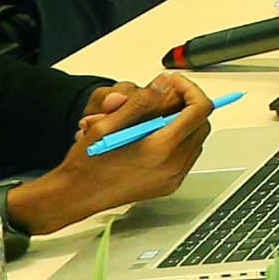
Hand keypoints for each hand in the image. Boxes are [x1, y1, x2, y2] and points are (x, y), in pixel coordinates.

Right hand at [9, 73, 215, 233]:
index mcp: (160, 148)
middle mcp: (172, 165)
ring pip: (197, 140)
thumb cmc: (87, 163)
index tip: (174, 83)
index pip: (199, 110)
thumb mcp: (108, 125)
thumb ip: (140, 102)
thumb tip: (164, 83)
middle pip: (202, 124)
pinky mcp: (169, 185)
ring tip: (155, 117)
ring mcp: (173, 178)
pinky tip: (153, 136)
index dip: (190, 90)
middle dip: (189, 106)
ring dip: (184, 123)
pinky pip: (187, 156)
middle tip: (166, 97)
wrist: (76, 196)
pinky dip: (178, 140)